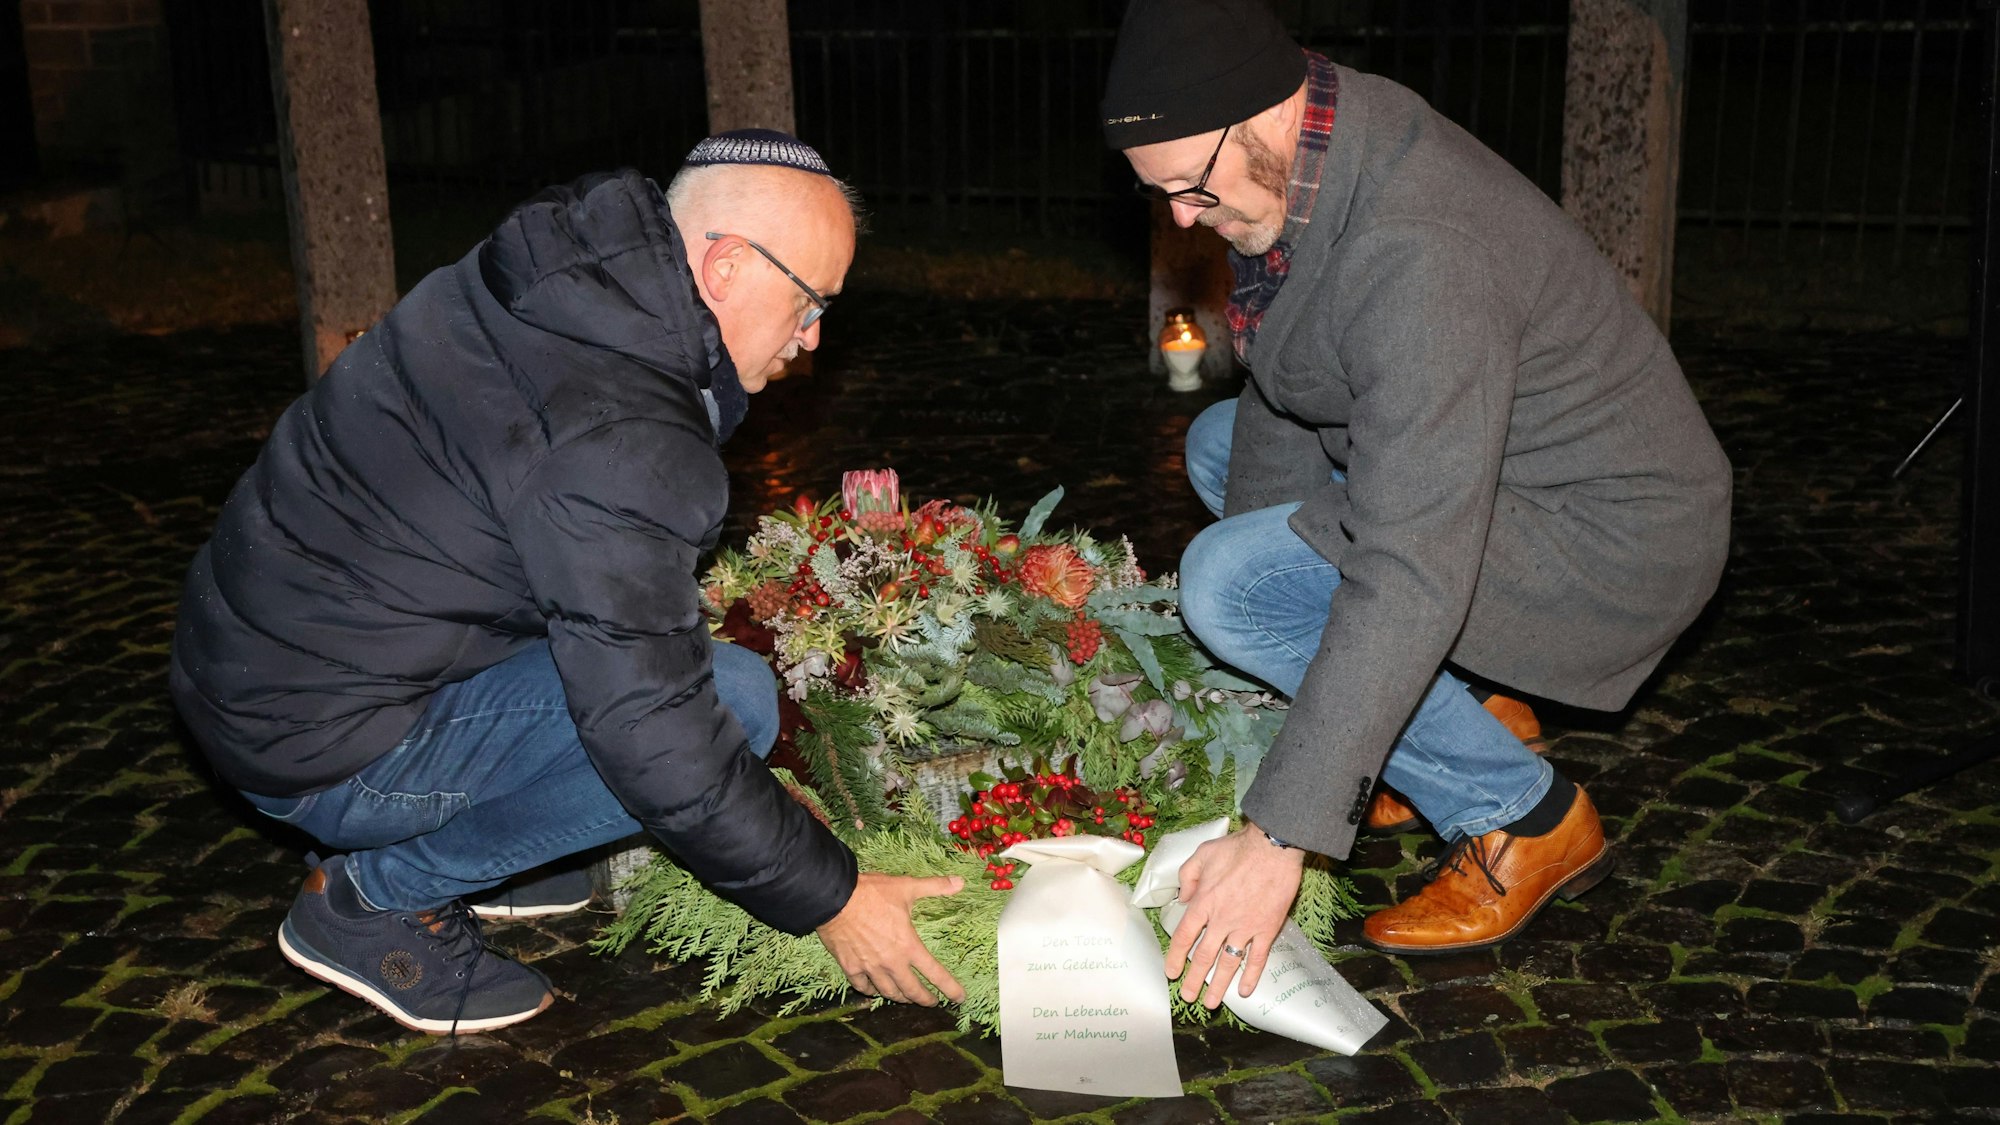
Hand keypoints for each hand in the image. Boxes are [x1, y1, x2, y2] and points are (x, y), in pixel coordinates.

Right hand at [816, 871, 966, 1005]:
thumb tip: (960, 882)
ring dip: (900, 997)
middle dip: (925, 1000)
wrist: (835, 899)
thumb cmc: (872, 894)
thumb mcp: (906, 887)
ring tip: (906, 997)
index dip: (950, 988)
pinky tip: (875, 990)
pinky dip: (871, 991)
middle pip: (912, 991)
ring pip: (888, 992)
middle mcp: (891, 962)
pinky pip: (863, 987)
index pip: (935, 973)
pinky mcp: (850, 967)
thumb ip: (934, 887)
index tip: (959, 998)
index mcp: (908, 946)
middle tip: (932, 1002)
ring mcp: (870, 968)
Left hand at [1164, 822, 1305, 1008]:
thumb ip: (1188, 876)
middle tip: (1188, 996)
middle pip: (1204, 956)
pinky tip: (1245, 991)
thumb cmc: (1237, 848)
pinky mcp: (1267, 929)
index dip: (1175, 957)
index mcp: (1203, 902)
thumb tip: (1182, 897)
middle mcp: (1221, 920)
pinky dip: (1251, 975)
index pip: (1184, 937)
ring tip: (1211, 1002)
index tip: (1171, 972)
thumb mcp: (1202, 854)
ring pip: (1229, 963)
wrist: (1273, 847)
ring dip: (1219, 984)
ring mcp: (1245, 927)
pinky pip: (1258, 958)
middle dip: (1194, 979)